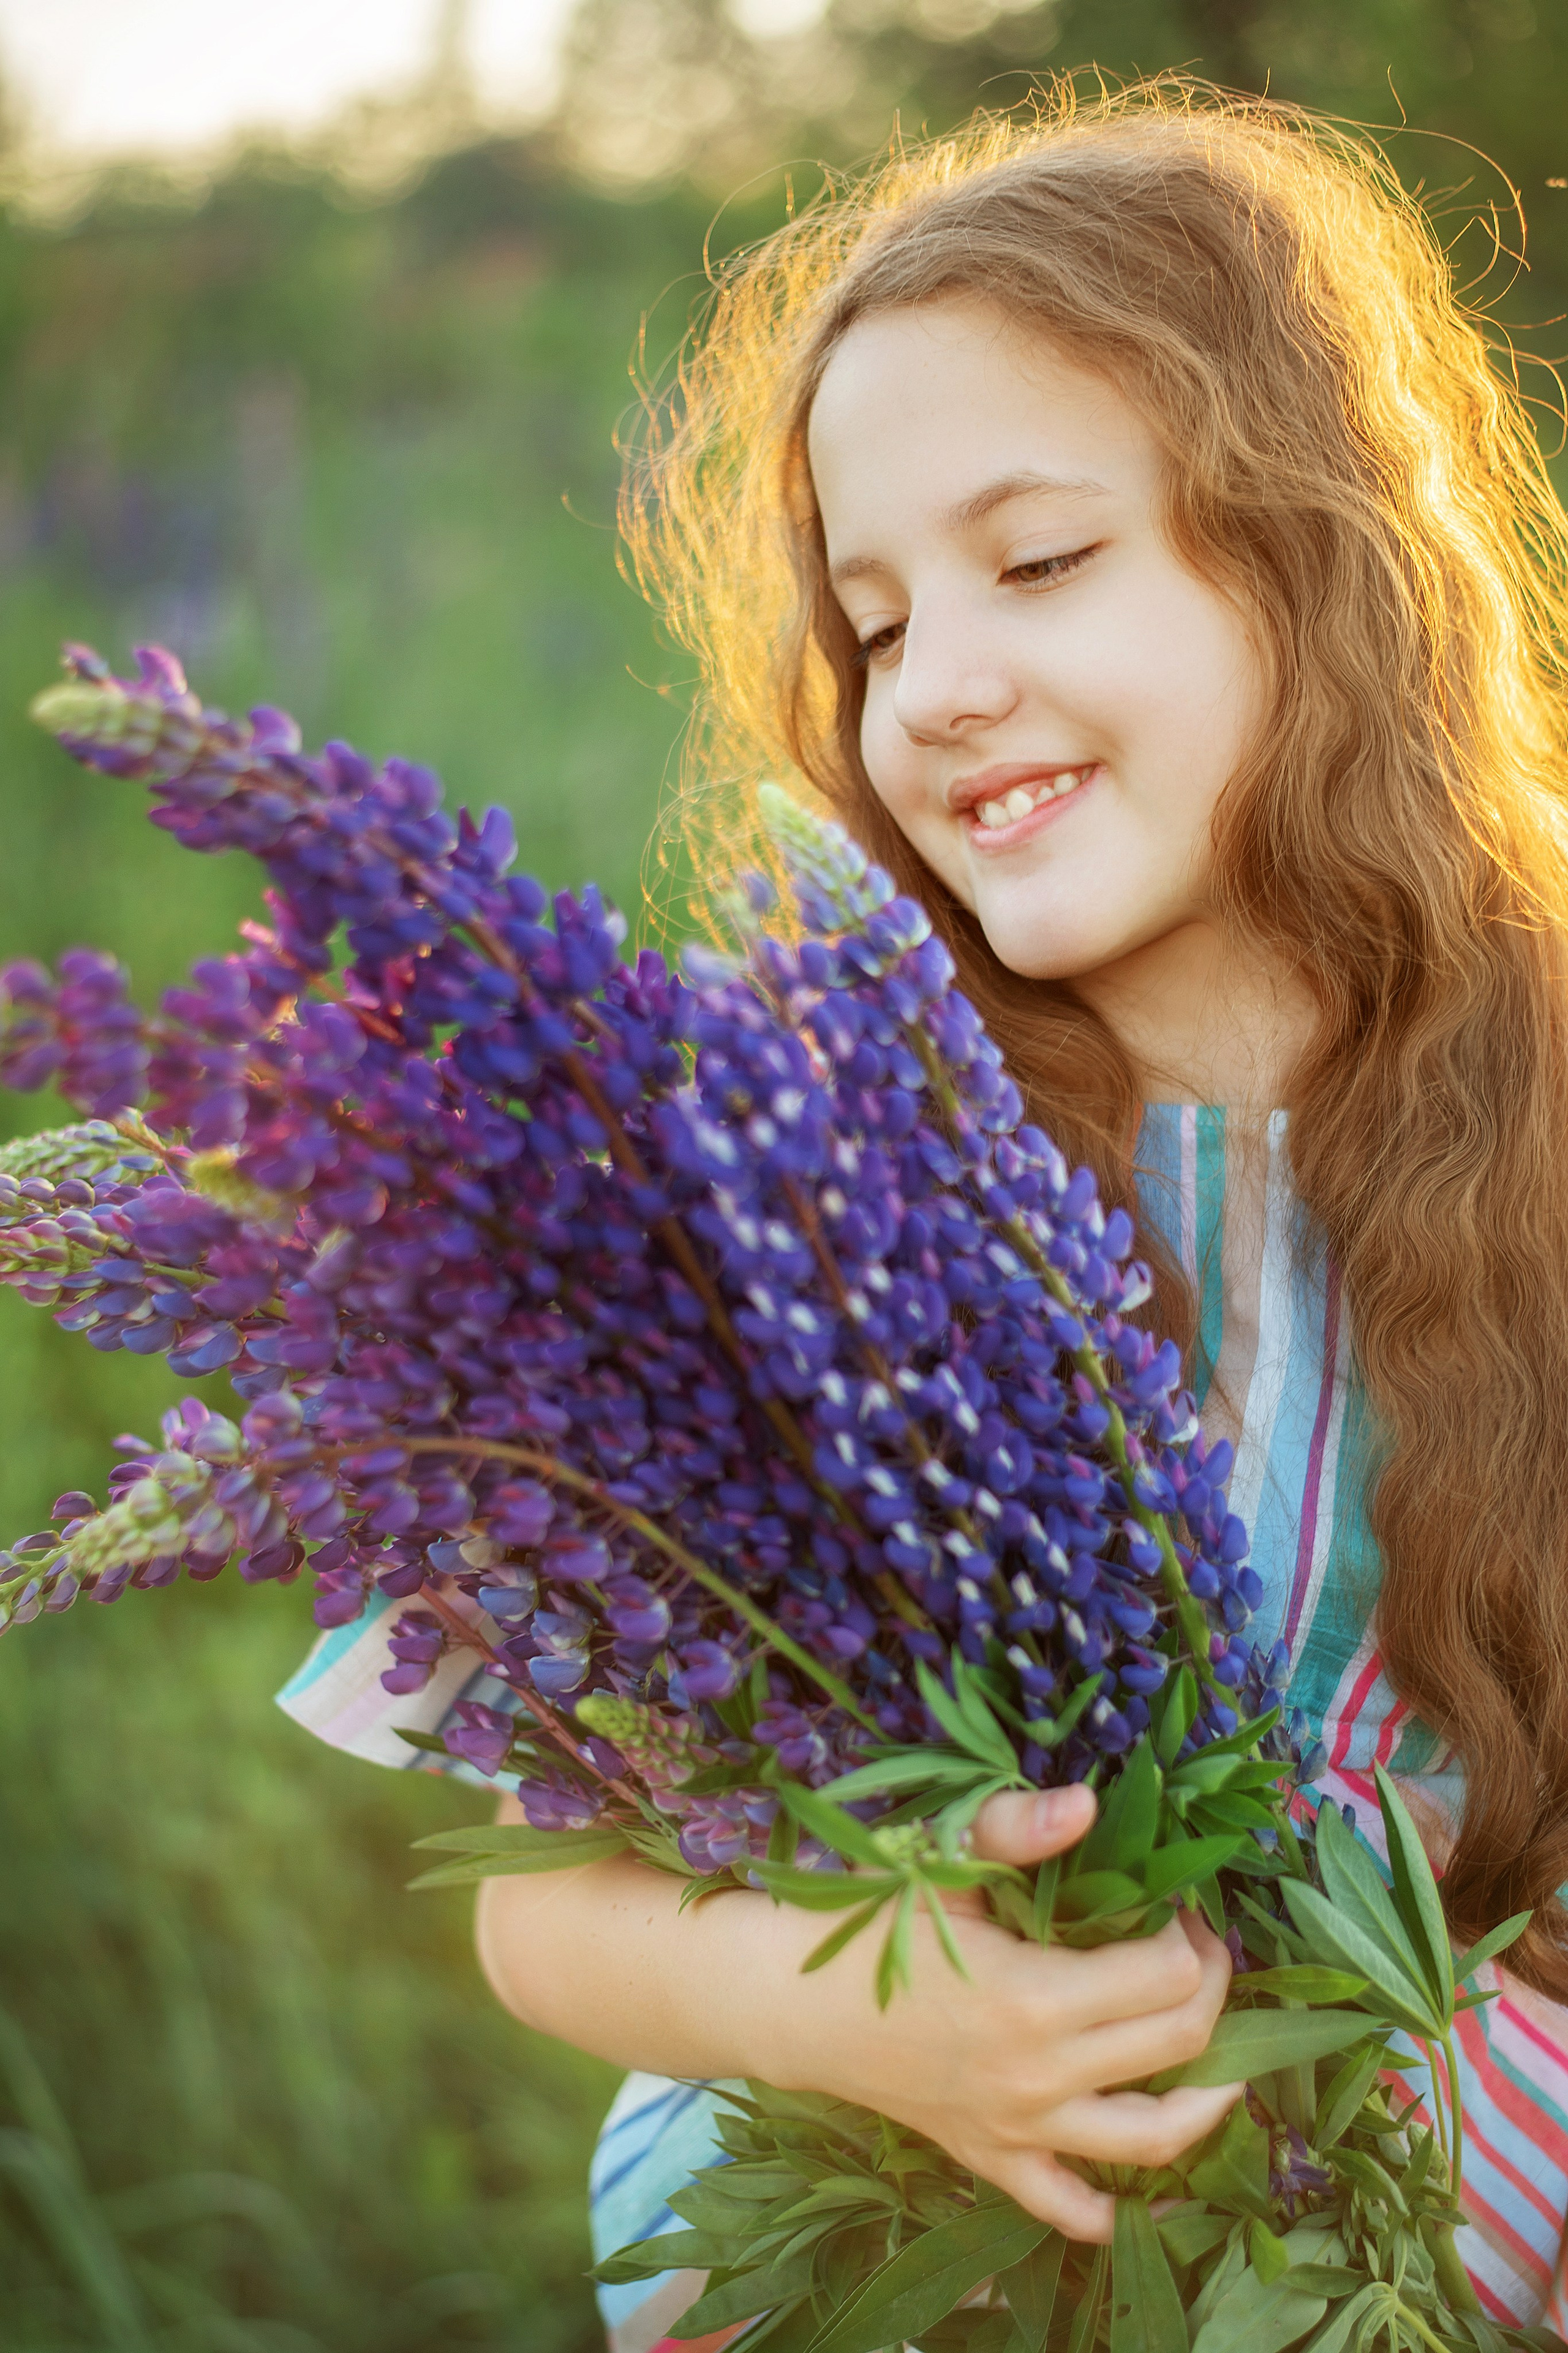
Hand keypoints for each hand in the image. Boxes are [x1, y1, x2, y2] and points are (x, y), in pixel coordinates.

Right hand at [749, 1784, 1240, 2241]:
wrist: (791, 1999)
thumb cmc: (870, 1918)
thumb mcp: (940, 1860)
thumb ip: (1016, 1830)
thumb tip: (1088, 1805)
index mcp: (1036, 1997)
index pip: (1167, 1978)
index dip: (1190, 1936)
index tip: (1177, 1904)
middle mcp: (1040, 2075)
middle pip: (1176, 2046)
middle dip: (1209, 1992)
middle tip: (1197, 1952)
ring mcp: (1018, 2127)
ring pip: (1150, 2140)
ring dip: (1204, 2106)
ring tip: (1226, 2068)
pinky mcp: (989, 2156)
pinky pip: (1064, 2205)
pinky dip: (1108, 2211)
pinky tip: (1138, 2197)